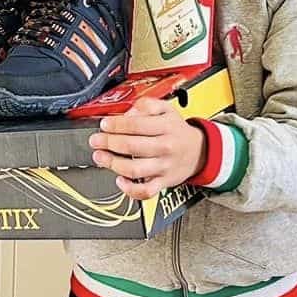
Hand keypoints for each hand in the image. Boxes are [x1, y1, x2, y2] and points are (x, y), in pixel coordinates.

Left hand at [88, 97, 206, 200]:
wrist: (199, 151)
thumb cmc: (177, 131)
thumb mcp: (166, 109)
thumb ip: (146, 105)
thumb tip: (128, 112)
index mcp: (165, 127)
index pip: (136, 125)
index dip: (116, 125)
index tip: (105, 124)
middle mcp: (165, 147)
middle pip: (132, 146)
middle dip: (108, 143)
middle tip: (96, 140)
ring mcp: (164, 167)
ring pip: (135, 169)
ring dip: (113, 164)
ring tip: (101, 157)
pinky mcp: (163, 182)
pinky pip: (146, 191)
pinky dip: (130, 189)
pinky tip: (120, 180)